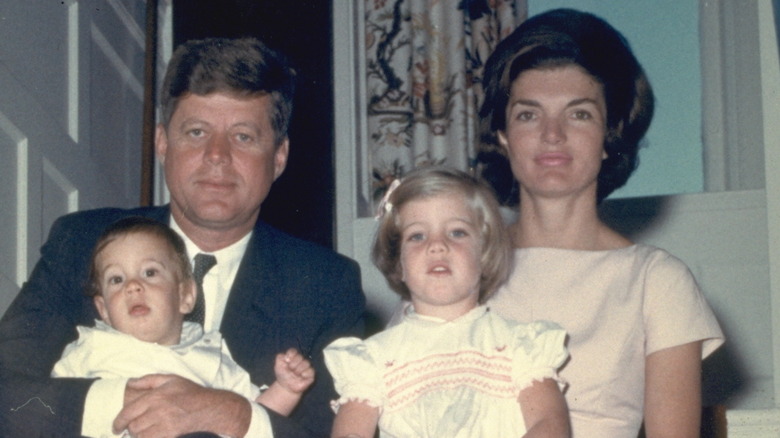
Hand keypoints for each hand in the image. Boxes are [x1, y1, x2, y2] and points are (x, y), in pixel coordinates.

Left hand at [114, 374, 250, 437]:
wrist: (213, 409)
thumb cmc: (192, 394)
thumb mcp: (172, 380)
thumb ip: (148, 380)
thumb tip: (130, 383)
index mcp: (155, 396)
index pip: (128, 412)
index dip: (118, 422)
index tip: (117, 428)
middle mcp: (158, 410)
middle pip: (133, 426)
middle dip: (132, 429)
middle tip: (136, 429)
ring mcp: (164, 425)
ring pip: (140, 436)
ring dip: (141, 436)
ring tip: (147, 433)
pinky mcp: (170, 436)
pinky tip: (155, 436)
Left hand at [274, 348, 314, 393]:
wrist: (286, 387)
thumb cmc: (283, 375)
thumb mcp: (277, 365)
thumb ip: (280, 357)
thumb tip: (288, 356)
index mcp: (293, 357)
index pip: (293, 351)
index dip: (290, 355)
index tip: (286, 361)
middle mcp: (300, 360)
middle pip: (299, 357)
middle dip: (293, 365)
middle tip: (290, 370)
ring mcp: (306, 367)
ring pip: (306, 363)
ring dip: (298, 370)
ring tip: (295, 375)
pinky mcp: (311, 374)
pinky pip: (310, 370)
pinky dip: (304, 374)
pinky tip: (300, 378)